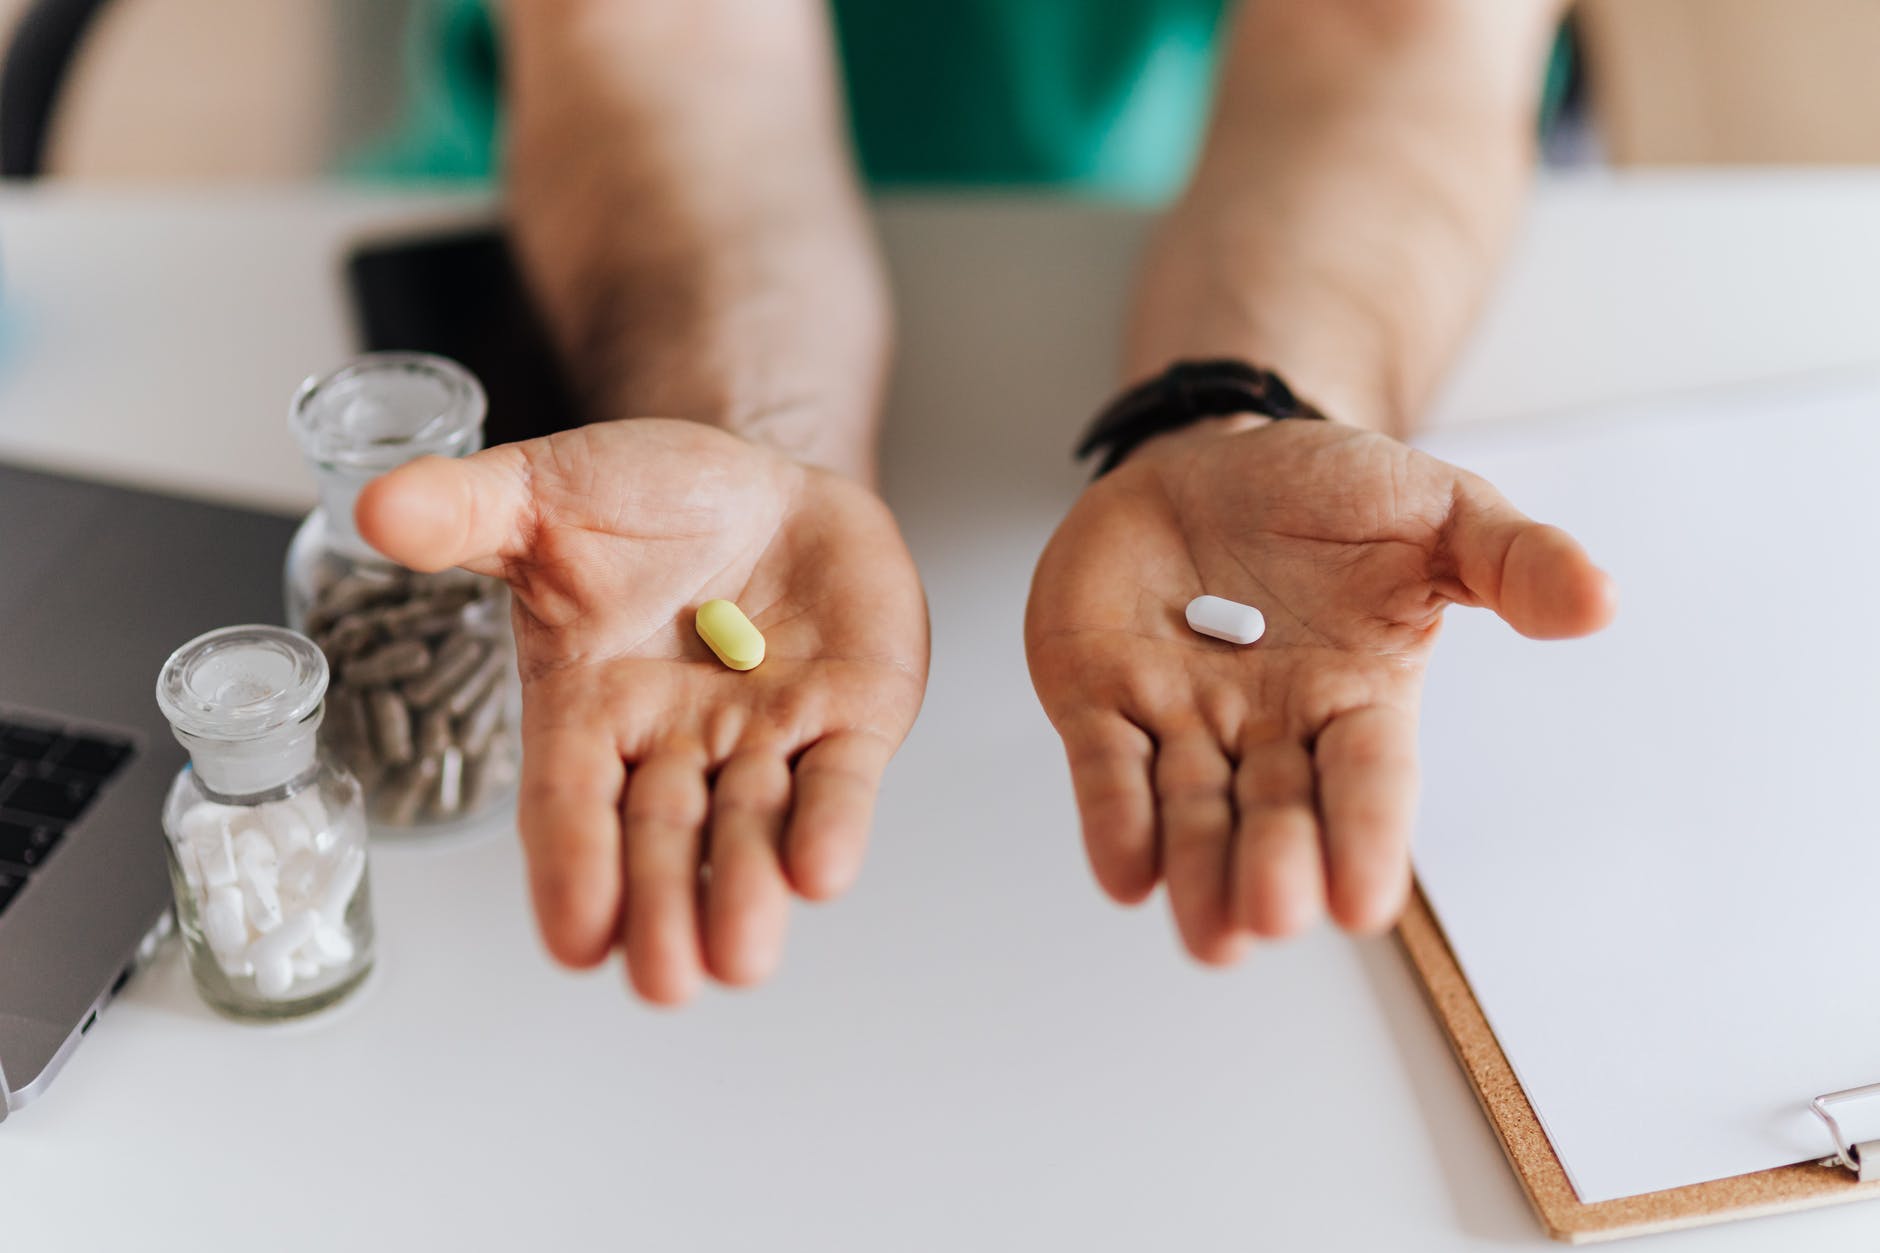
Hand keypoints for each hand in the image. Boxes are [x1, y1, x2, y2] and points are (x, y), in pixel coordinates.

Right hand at [356, 419, 928, 1003]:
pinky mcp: (851, 718)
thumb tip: (376, 507)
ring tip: (740, 958)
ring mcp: (767, 736)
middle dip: (663, 909)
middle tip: (665, 982)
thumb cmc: (646, 505)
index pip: (571, 801)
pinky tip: (823, 872)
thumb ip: (468, 510)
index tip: (576, 940)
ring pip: (753, 827)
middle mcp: (676, 743)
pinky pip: (841, 779)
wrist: (764, 485)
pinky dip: (833, 824)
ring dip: (747, 890)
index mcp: (590, 708)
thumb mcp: (545, 495)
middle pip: (663, 838)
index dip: (573, 868)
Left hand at [1025, 416, 1613, 961]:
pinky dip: (1113, 819)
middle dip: (1273, 868)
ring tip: (1209, 935)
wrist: (1213, 456)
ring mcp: (1182, 720)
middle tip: (1273, 915)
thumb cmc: (1330, 497)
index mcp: (1357, 700)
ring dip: (1196, 870)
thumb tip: (1600, 601)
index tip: (1365, 905)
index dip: (1367, 840)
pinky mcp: (1101, 702)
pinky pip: (1107, 768)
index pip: (1367, 783)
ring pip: (1189, 813)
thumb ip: (1512, 561)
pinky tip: (1125, 872)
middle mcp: (1270, 732)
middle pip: (1275, 816)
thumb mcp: (1436, 509)